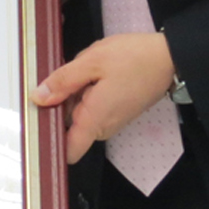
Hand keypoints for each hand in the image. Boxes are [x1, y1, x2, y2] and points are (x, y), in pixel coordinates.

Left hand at [32, 32, 173, 163]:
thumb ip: (63, 81)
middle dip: (64, 101)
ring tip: (89, 69)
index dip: (50, 139)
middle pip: (69, 124)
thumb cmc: (134, 58)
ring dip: (77, 91)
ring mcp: (112, 120)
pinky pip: (94, 106)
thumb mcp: (92, 61)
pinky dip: (90, 90)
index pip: (67, 151)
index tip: (39, 120)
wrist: (170, 57)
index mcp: (94, 119)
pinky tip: (98, 71)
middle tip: (71, 74)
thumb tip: (39, 97)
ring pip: (81, 112)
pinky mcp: (118, 111)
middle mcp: (103, 127)